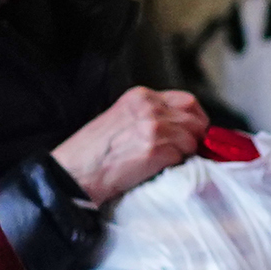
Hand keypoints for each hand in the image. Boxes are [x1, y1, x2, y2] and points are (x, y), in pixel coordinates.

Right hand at [55, 88, 212, 208]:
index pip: (187, 100)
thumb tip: (177, 128)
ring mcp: (154, 127)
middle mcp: (150, 107)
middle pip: (195, 116)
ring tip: (166, 162)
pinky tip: (158, 169)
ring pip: (192, 139)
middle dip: (197, 134)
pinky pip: (183, 157)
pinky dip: (177, 165)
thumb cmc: (92, 153)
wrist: (73, 172)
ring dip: (186, 153)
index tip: (193, 132)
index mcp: (140, 97)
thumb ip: (147, 116)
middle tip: (188, 150)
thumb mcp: (120, 119)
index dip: (194, 119)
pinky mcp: (156, 150)